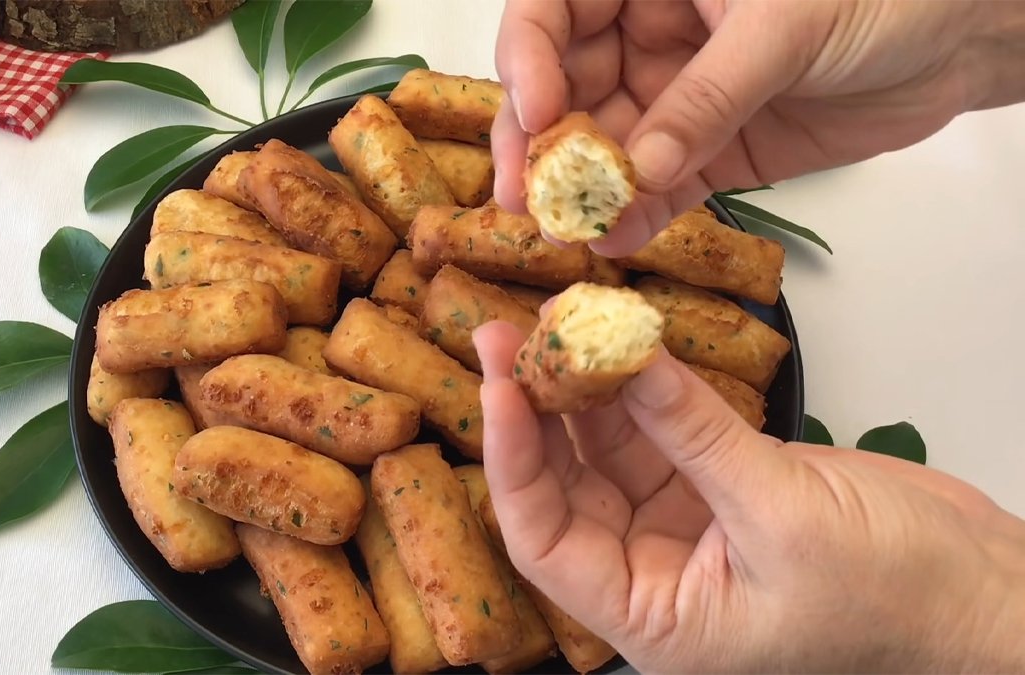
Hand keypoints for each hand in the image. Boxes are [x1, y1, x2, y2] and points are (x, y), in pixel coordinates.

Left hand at [473, 320, 1024, 672]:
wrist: (982, 589)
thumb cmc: (898, 593)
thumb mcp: (783, 513)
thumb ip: (693, 433)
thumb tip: (622, 356)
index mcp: (654, 617)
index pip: (545, 542)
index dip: (513, 465)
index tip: (500, 388)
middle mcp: (653, 574)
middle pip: (564, 488)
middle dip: (534, 412)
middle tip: (507, 335)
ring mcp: (682, 524)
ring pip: (605, 450)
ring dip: (579, 389)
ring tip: (551, 322)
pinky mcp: (715, 482)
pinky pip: (656, 429)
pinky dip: (636, 385)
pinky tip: (613, 340)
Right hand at [491, 0, 1019, 255]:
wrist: (961, 34)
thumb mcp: (782, 26)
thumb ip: (707, 96)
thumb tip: (642, 166)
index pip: (554, 11)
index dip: (530, 59)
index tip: (539, 109)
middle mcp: (651, 33)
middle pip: (566, 87)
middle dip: (544, 141)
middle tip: (528, 194)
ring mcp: (679, 96)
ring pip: (607, 147)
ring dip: (585, 191)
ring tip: (570, 230)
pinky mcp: (713, 151)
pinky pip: (661, 187)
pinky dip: (639, 215)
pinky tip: (619, 239)